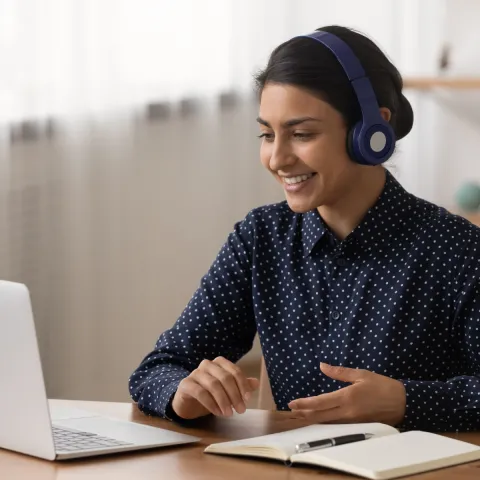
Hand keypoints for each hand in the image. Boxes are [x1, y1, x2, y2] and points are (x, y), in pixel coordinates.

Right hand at [171, 356, 259, 419]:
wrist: (188, 402)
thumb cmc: (210, 394)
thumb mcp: (227, 391)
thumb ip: (240, 385)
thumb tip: (256, 383)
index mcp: (219, 363)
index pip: (234, 370)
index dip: (243, 384)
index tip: (248, 398)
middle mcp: (207, 365)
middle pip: (225, 377)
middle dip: (235, 395)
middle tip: (241, 410)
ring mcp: (195, 373)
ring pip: (213, 385)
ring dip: (223, 401)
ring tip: (229, 414)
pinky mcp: (186, 384)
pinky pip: (200, 392)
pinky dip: (211, 403)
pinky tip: (217, 412)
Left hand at [288, 363, 405, 425]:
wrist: (403, 403)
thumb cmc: (382, 386)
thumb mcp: (361, 374)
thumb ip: (340, 372)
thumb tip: (322, 366)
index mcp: (347, 397)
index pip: (321, 402)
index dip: (305, 403)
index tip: (292, 403)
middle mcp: (347, 412)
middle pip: (321, 415)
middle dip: (305, 413)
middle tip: (291, 411)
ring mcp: (353, 422)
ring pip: (328, 422)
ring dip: (313, 419)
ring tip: (300, 415)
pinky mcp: (358, 426)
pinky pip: (337, 426)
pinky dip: (326, 423)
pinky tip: (319, 420)